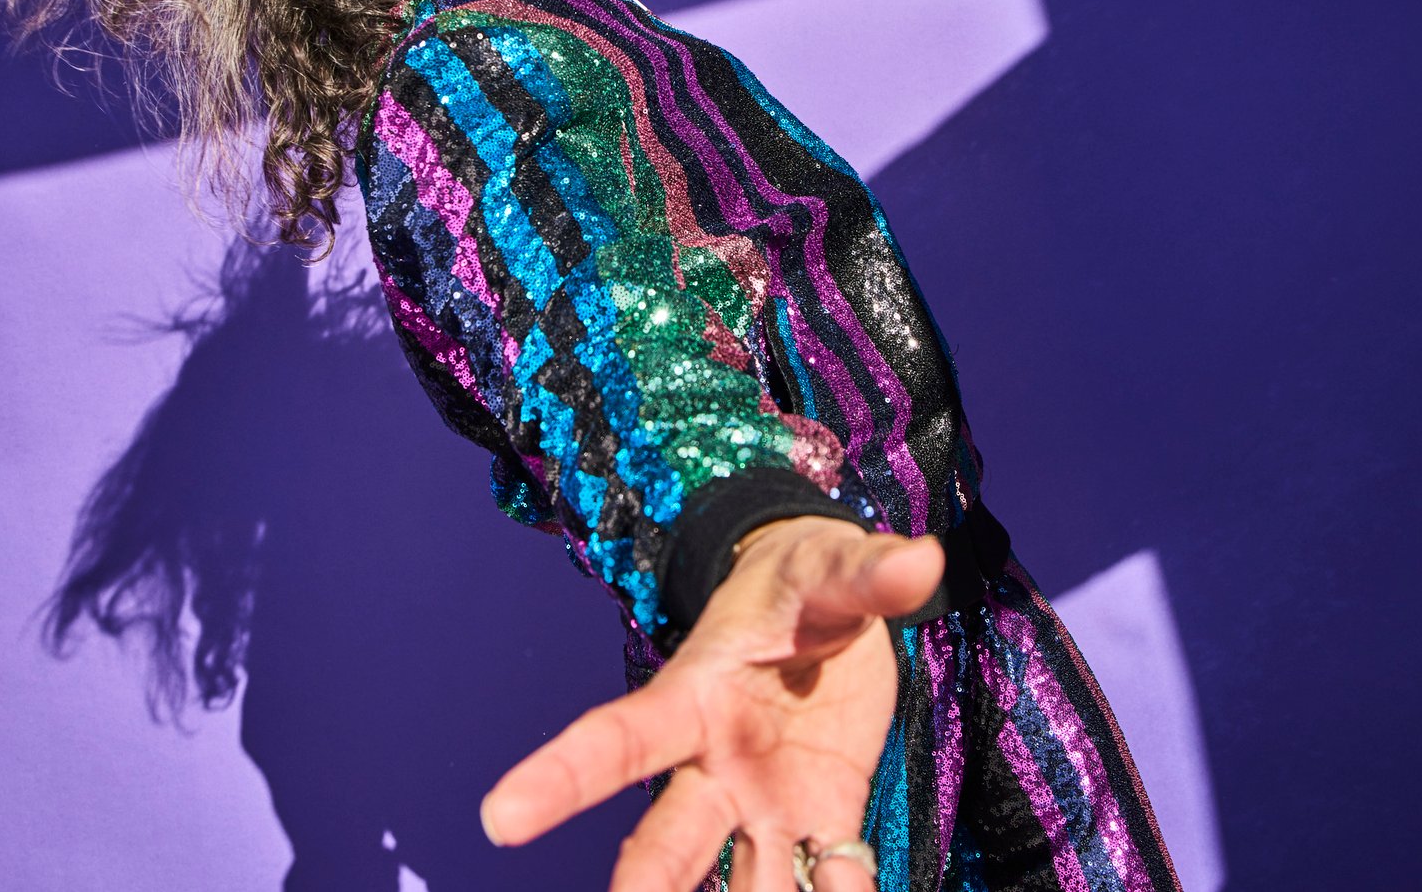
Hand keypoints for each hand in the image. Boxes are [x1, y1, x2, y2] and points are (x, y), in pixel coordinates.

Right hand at [479, 514, 944, 891]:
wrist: (830, 603)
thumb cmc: (804, 577)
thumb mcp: (831, 566)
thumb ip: (869, 573)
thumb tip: (922, 562)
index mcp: (695, 695)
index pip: (620, 738)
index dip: (559, 776)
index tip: (499, 818)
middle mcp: (717, 765)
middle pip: (669, 845)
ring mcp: (766, 802)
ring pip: (745, 887)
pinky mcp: (822, 818)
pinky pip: (827, 881)